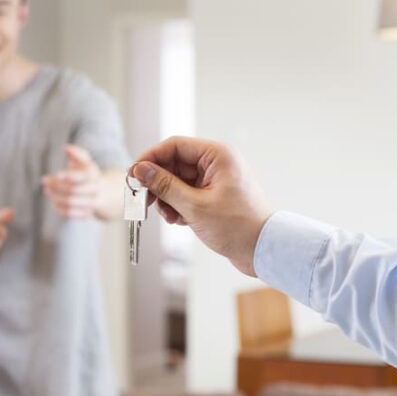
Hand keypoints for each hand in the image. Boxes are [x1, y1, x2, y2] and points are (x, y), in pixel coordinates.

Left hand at [42, 145, 101, 218]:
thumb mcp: (85, 161)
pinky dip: (59, 208)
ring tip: (46, 190)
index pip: (81, 177)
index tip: (57, 174)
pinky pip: (70, 213)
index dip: (69, 176)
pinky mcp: (86, 213)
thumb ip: (77, 153)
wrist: (104, 193)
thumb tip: (66, 147)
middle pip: (73, 190)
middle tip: (44, 180)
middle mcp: (94, 190)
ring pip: (70, 202)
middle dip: (56, 185)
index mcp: (93, 175)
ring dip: (55, 196)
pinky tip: (53, 201)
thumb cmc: (88, 173)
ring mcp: (91, 203)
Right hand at [131, 136, 272, 276]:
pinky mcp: (213, 196)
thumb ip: (164, 186)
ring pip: (177, 181)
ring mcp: (215, 180)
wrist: (264, 250)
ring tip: (169, 217)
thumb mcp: (194, 206)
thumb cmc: (237, 226)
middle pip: (173, 164)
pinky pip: (186, 194)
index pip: (174, 146)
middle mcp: (216, 163)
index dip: (150, 159)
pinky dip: (177, 206)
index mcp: (217, 155)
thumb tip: (140, 170)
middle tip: (143, 201)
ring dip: (167, 199)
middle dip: (157, 184)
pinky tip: (179, 221)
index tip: (133, 175)